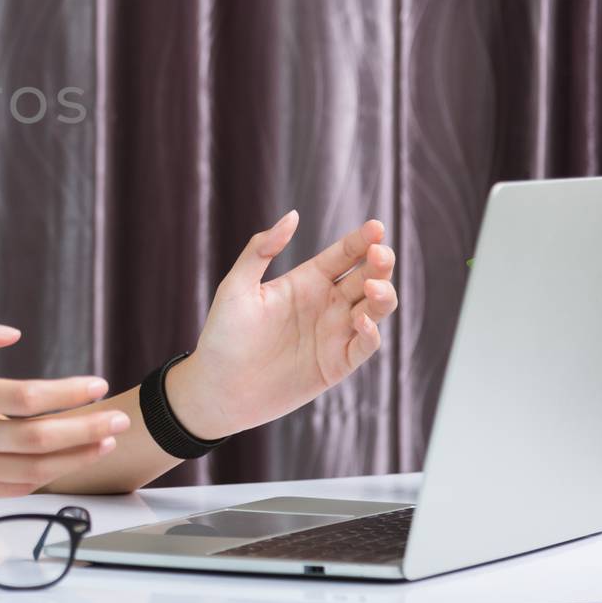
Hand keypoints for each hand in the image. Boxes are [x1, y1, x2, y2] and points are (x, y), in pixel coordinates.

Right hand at [0, 312, 129, 499]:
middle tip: (119, 419)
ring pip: (30, 471)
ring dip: (73, 458)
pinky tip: (64, 463)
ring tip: (103, 442)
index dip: (67, 393)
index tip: (97, 383)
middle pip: (38, 440)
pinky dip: (41, 478)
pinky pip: (9, 489)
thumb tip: (13, 332)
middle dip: (86, 429)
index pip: (25, 399)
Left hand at [166, 212, 398, 438]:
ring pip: (375, 308)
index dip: (362, 240)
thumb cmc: (223, 334)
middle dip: (380, 263)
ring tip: (374, 285)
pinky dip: (371, 332)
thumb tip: (292, 216)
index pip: (343, 255)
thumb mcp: (237, 287)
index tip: (376, 226)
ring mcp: (334, 334)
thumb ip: (261, 250)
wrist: (218, 387)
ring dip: (383, 295)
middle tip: (380, 253)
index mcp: (306, 281)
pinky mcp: (337, 364)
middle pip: (367, 277)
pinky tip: (361, 319)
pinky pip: (365, 345)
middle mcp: (326, 304)